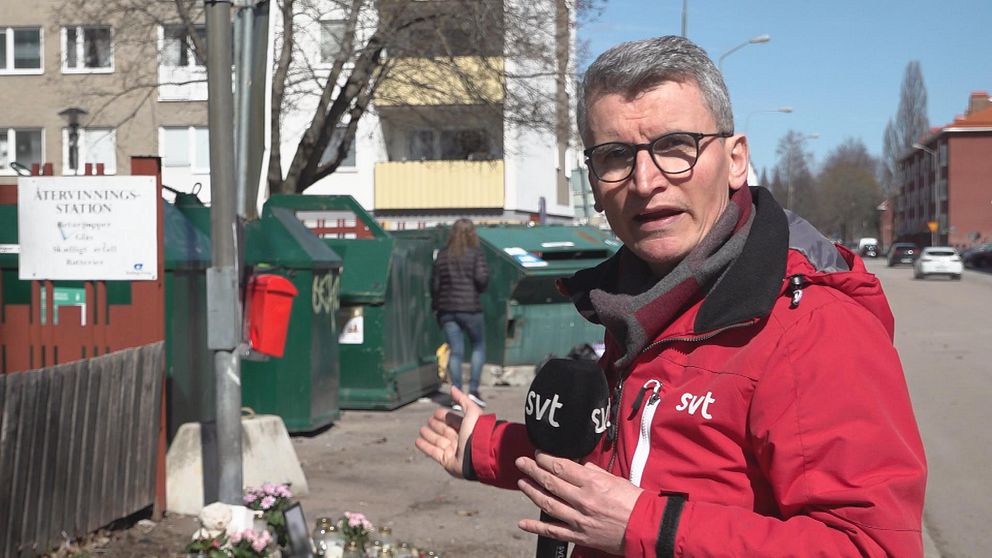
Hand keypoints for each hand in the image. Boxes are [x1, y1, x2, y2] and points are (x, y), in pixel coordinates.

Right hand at [414, 386, 482, 478]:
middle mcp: (460, 439)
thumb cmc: (477, 432)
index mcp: (467, 428)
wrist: (479, 454)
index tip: (436, 412)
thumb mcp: (471, 411)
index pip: (453, 420)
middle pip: (444, 430)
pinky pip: (433, 452)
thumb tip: (453, 388)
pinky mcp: (446, 460)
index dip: (444, 415)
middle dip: (436, 425)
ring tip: (422, 430)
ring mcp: (453, 450)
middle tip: (429, 420)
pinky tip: (418, 442)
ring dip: (429, 435)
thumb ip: (462, 399)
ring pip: (437, 441)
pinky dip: (424, 447)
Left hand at [515, 452, 642, 554]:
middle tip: (521, 462)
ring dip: (531, 492)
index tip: (537, 453)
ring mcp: (579, 519)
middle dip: (533, 470)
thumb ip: (595, 472)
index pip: (562, 467)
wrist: (646, 528)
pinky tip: (523, 523)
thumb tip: (580, 466)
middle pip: (550, 482)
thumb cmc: (635, 503)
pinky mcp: (579, 536)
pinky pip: (553, 531)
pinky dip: (536, 527)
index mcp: (592, 483)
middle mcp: (582, 500)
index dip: (546, 458)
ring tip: (521, 483)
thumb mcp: (616, 479)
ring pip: (547, 504)